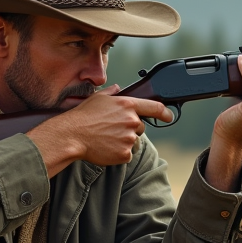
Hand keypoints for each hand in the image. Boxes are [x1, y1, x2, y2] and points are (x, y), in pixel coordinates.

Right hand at [28, 85, 172, 175]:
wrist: (72, 136)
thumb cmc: (82, 116)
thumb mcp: (98, 99)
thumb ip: (112, 93)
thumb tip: (118, 88)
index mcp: (127, 105)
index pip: (154, 107)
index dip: (165, 113)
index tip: (169, 116)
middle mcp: (132, 121)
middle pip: (141, 127)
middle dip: (130, 129)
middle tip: (112, 130)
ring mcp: (129, 138)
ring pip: (133, 141)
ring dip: (124, 141)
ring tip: (106, 138)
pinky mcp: (125, 154)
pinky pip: (126, 154)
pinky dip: (118, 153)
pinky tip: (105, 148)